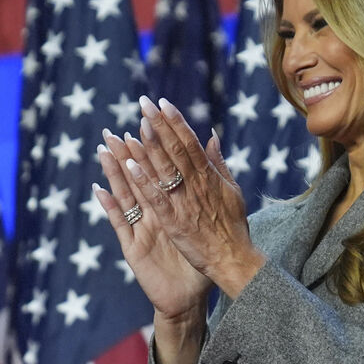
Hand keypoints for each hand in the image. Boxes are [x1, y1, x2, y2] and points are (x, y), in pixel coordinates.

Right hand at [93, 129, 210, 321]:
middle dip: (125, 154)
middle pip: (137, 179)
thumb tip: (212, 164)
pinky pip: (120, 225)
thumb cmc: (196, 261)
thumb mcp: (203, 223)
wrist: (187, 297)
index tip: (145, 123)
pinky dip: (109, 207)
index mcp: (168, 206)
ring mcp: (140, 230)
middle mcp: (151, 215)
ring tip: (102, 151)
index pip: (159, 172)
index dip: (151, 149)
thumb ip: (204, 193)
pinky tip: (98, 190)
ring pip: (125, 196)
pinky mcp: (133, 248)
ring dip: (113, 174)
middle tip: (112, 131)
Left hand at [125, 95, 264, 297]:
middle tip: (143, 103)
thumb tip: (211, 136)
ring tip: (135, 125)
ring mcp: (183, 203)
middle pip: (175, 149)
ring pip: (164, 169)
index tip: (162, 103)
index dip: (175, 121)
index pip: (190, 142)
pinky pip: (155, 198)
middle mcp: (196, 185)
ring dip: (148, 147)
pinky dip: (143, 182)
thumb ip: (219, 163)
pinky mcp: (173, 222)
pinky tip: (129, 166)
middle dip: (159, 125)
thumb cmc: (233, 227)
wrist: (234, 260)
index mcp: (209, 176)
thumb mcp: (232, 191)